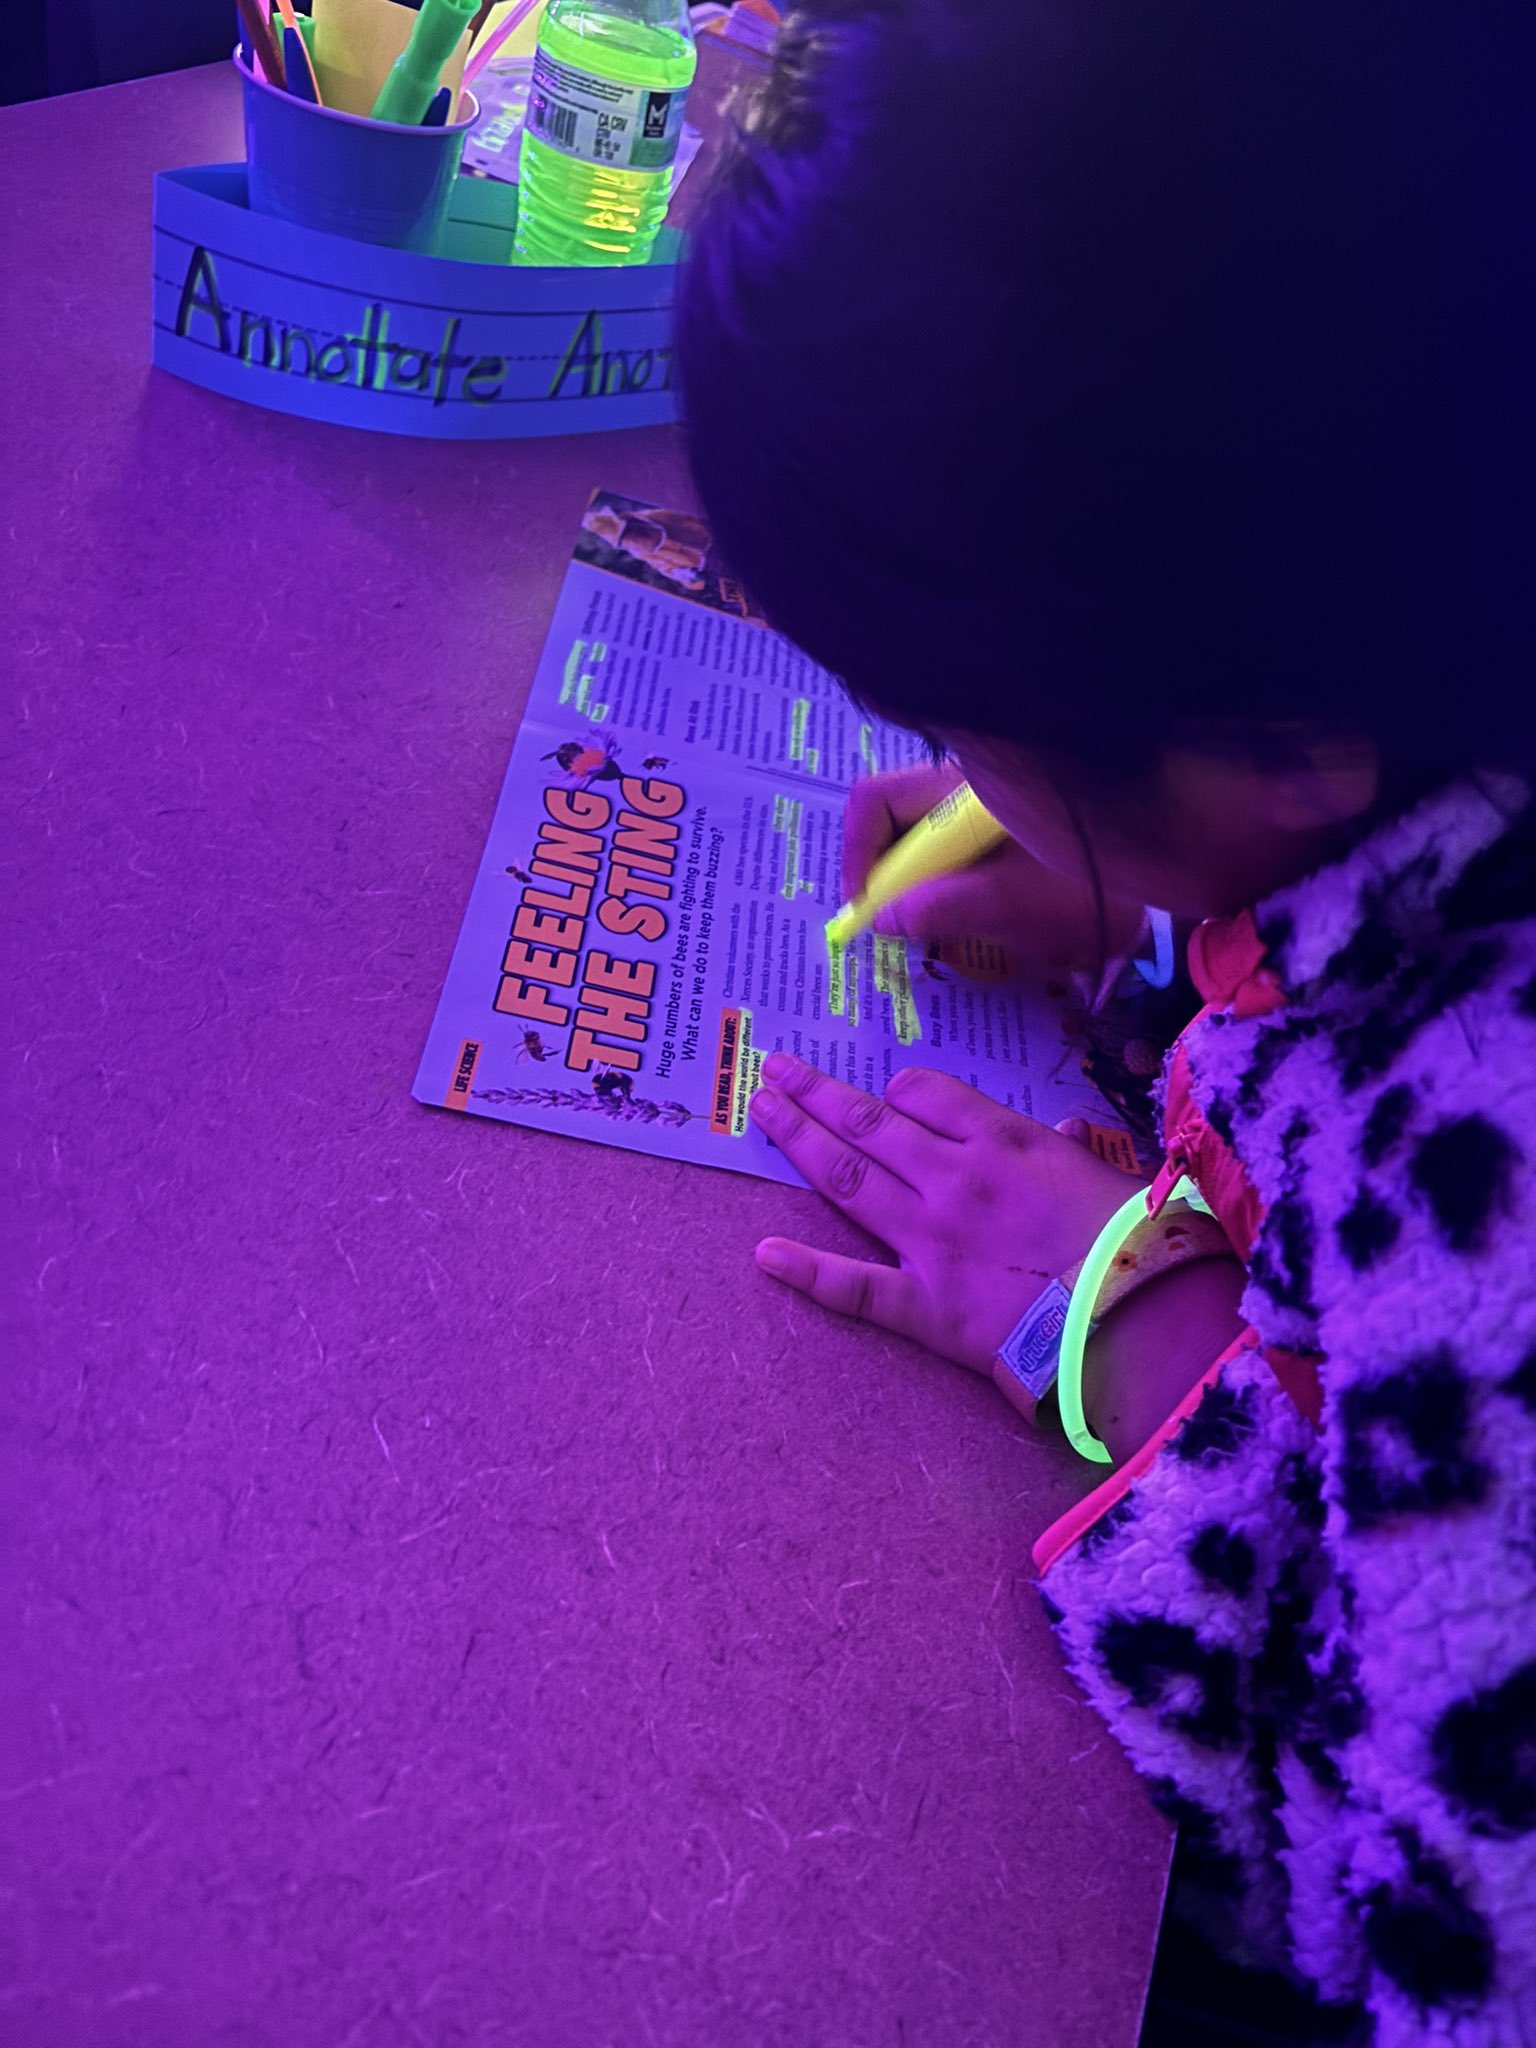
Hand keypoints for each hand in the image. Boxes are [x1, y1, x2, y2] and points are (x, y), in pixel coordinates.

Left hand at [749, 1052, 1140, 1377]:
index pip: (924, 1093)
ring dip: (798, 1140)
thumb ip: (1073, 1149)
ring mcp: (928, 1240)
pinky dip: (806, 1269)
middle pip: (867, 1123)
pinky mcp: (922, 1305)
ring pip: (847, 1179)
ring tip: (761, 1110)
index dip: (898, 1090)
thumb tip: (1065, 1130)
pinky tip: (764, 1253)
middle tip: (774, 1068)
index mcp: (1000, 1141)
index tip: (883, 1091)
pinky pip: (855, 1286)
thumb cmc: (1134, 1240)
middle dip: (817, 1092)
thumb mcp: (1108, 1173)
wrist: (1134, 1319)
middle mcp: (951, 1179)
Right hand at [844, 764, 1144, 970]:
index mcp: (962, 784)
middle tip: (902, 930)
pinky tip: (986, 916)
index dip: (859, 858)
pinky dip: (957, 884)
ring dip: (926, 886)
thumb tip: (880, 917)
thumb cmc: (1096, 880)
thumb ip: (944, 907)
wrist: (1181, 866)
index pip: (875, 800)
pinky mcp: (1014, 825)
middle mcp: (970, 781)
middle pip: (896, 818)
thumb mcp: (1016, 903)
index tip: (870, 913)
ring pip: (928, 839)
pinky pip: (961, 850)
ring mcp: (992, 801)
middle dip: (891, 877)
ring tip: (950, 929)